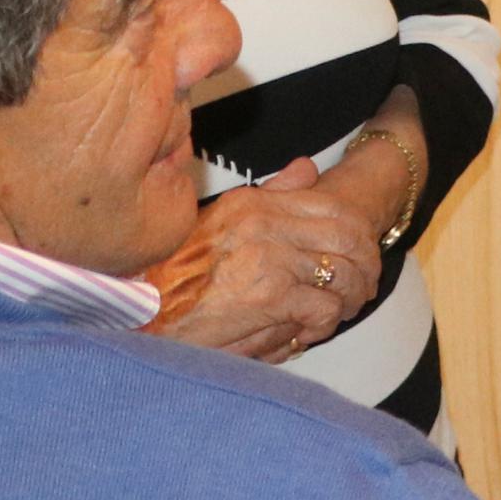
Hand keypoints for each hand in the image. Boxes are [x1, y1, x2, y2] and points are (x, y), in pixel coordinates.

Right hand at [144, 161, 380, 360]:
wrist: (135, 315)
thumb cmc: (173, 276)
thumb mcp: (219, 222)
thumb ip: (269, 196)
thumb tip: (308, 167)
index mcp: (253, 202)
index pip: (337, 209)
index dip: (361, 239)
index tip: (360, 261)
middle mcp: (263, 223)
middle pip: (351, 240)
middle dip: (365, 270)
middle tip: (359, 293)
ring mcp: (267, 258)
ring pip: (344, 275)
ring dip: (347, 301)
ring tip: (332, 316)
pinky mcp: (267, 296)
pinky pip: (324, 308)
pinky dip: (324, 325)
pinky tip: (305, 332)